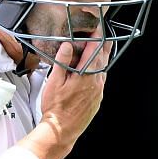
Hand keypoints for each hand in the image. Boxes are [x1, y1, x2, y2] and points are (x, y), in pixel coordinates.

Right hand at [37, 37, 106, 155]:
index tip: (97, 27)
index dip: (97, 36)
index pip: (95, 49)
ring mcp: (99, 91)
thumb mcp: (54, 81)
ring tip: (95, 51)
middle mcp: (97, 82)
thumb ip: (63, 61)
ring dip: (100, 58)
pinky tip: (90, 71)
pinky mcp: (97, 99)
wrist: (62, 131)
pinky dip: (97, 71)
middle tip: (101, 34)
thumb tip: (67, 46)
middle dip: (102, 44)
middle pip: (103, 58)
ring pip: (103, 69)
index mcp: (87, 75)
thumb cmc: (56, 109)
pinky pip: (100, 80)